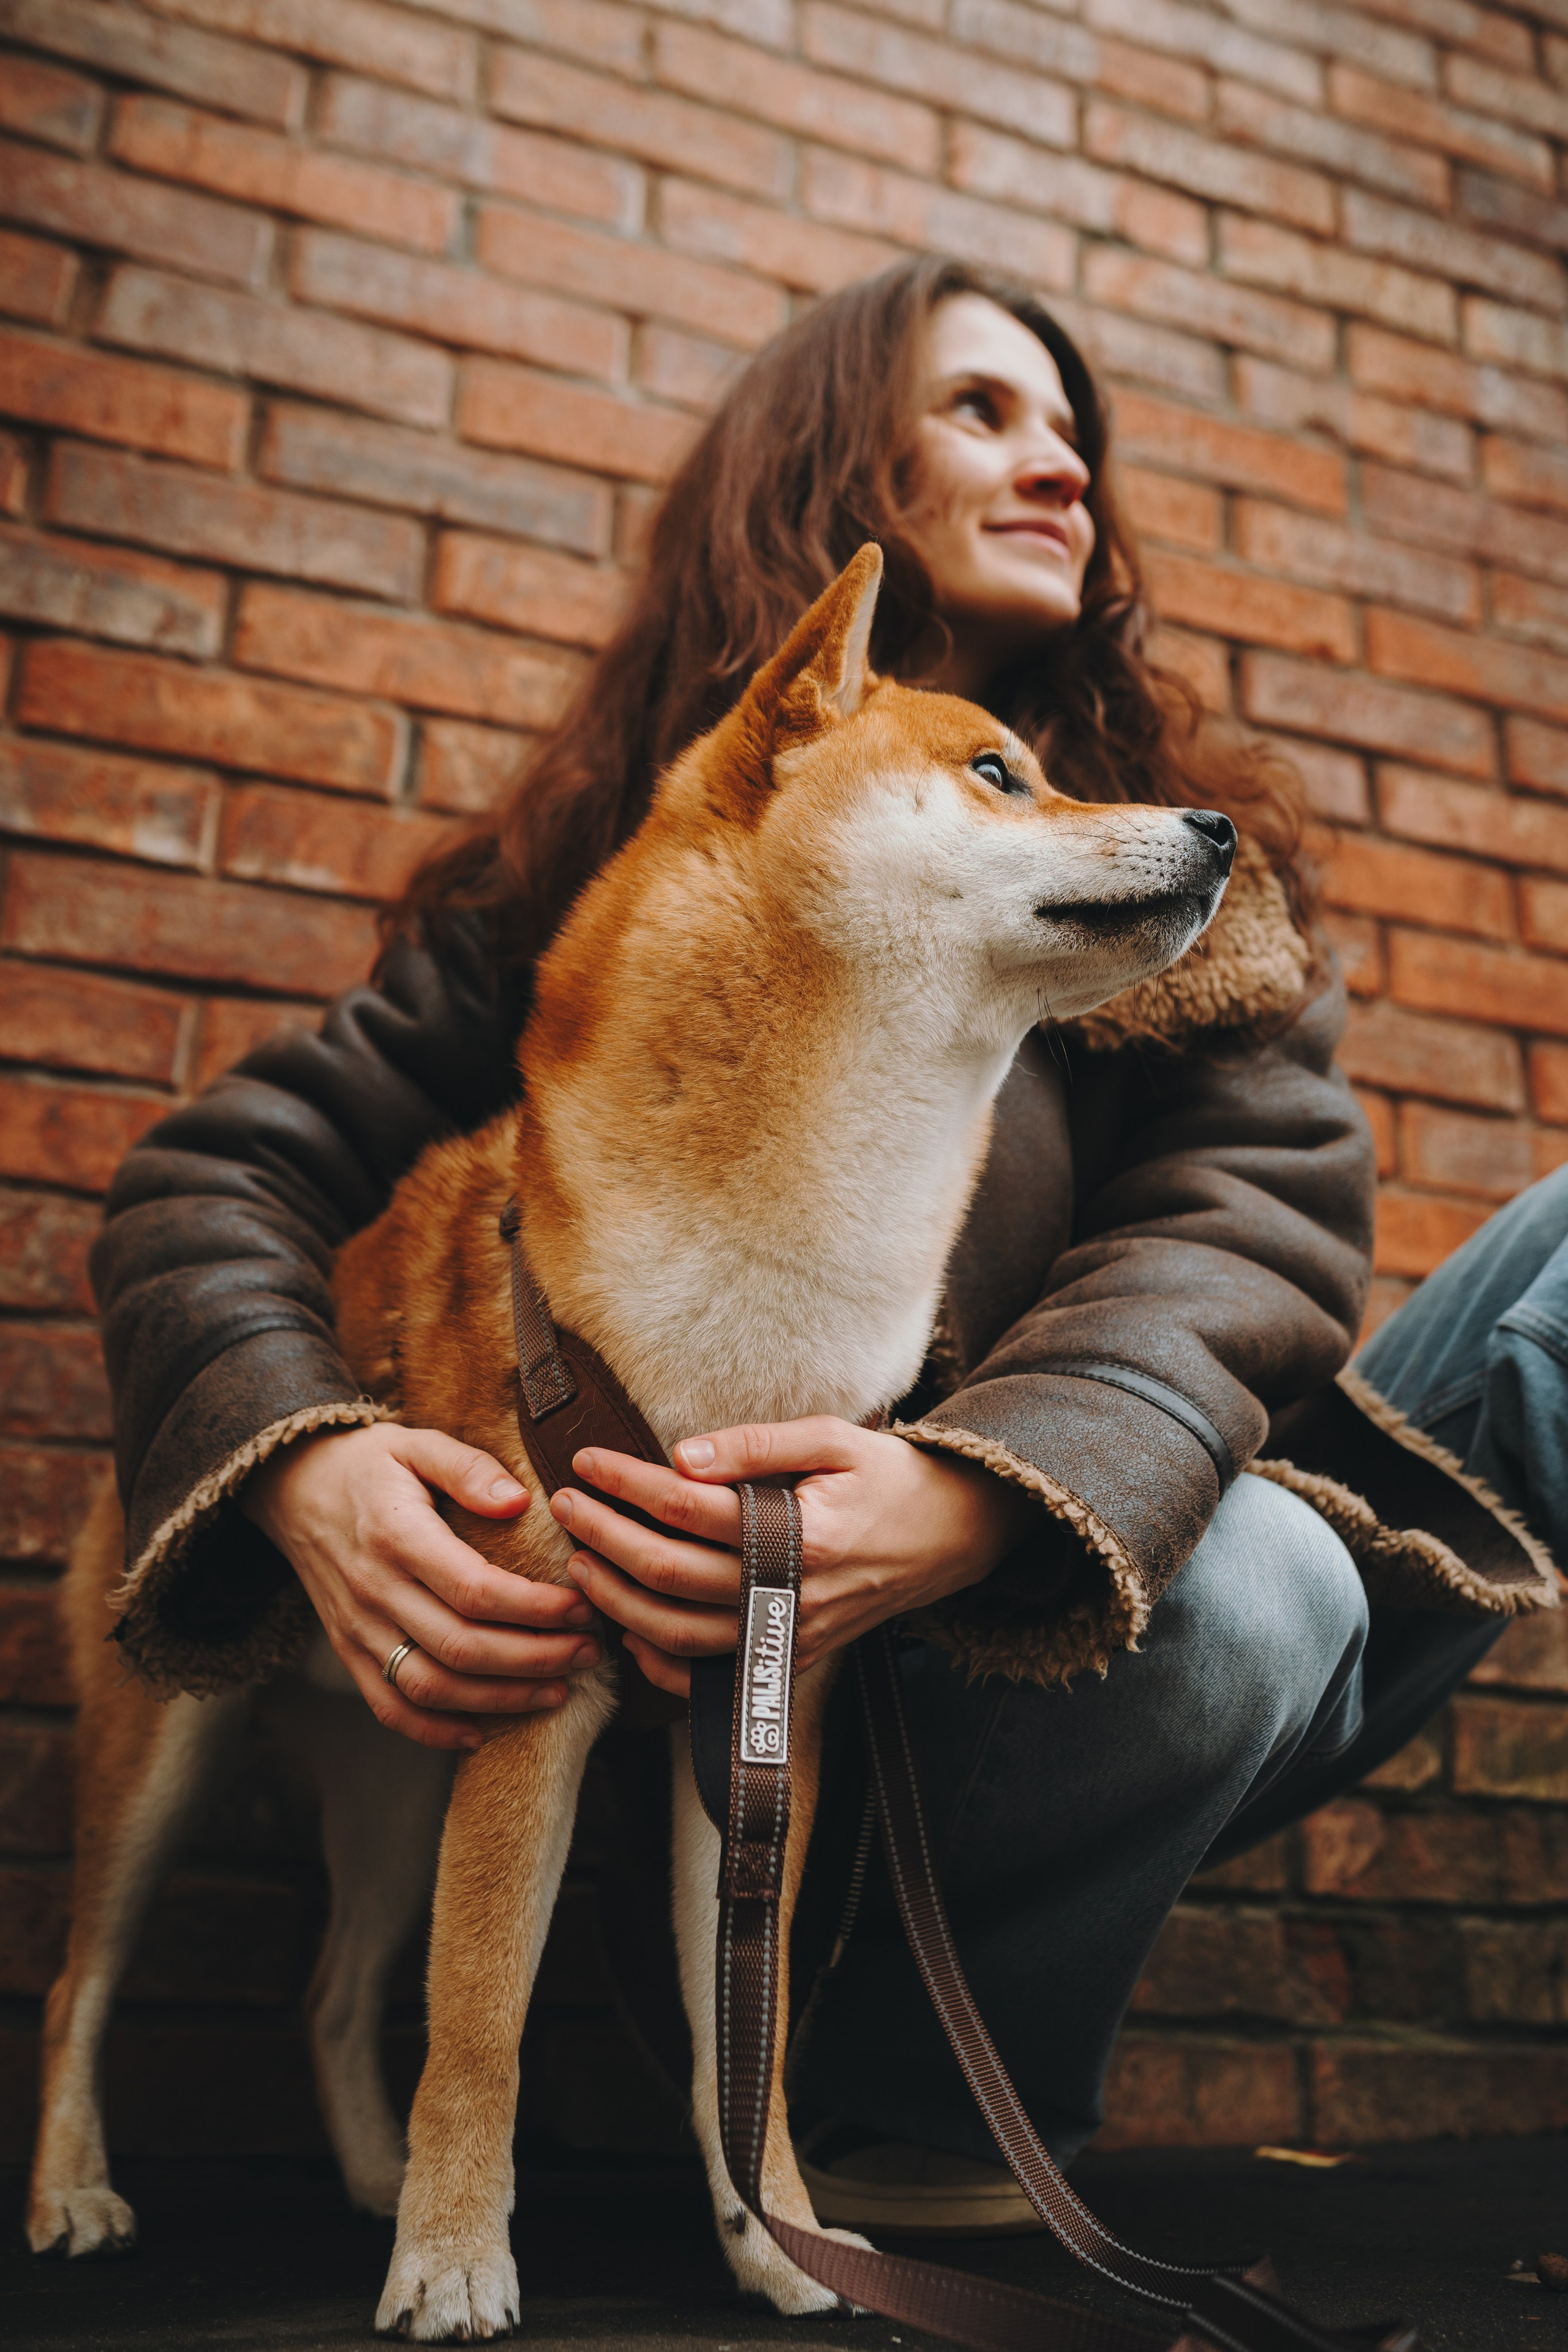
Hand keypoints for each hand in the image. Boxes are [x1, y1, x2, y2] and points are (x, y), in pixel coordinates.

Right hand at [242, 1424, 599, 1750]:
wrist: (292, 1488)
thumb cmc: (369, 1464)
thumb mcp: (416, 1443)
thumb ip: (468, 1468)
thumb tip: (517, 1502)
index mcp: (397, 1535)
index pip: (475, 1590)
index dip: (535, 1608)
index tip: (582, 1607)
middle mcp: (374, 1590)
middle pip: (462, 1647)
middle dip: (536, 1658)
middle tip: (590, 1652)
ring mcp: (357, 1628)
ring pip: (432, 1686)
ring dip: (500, 1699)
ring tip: (558, 1689)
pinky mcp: (348, 1651)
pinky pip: (389, 1706)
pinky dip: (434, 1730)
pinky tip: (482, 1732)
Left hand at [549, 1418, 1034, 1697]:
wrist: (952, 1537)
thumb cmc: (889, 1478)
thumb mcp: (833, 1439)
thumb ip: (755, 1445)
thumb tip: (680, 1456)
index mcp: (805, 1533)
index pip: (690, 1508)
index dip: (628, 1484)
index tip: (587, 1461)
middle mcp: (793, 1594)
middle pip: (670, 1574)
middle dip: (605, 1539)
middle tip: (564, 1506)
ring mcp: (791, 1634)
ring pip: (678, 1634)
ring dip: (618, 1601)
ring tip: (580, 1563)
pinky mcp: (791, 1656)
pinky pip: (710, 1674)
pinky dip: (661, 1662)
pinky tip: (629, 1631)